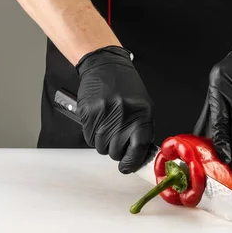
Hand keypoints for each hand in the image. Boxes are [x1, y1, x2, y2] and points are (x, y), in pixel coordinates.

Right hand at [76, 46, 153, 173]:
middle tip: (116, 139)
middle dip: (115, 151)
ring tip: (107, 126)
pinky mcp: (89, 113)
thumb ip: (141, 129)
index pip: (139, 147)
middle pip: (116, 151)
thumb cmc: (125, 86)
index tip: (127, 167)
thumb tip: (139, 154)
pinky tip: (98, 121)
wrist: (105, 65)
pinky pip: (89, 137)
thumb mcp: (143, 106)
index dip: (132, 162)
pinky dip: (92, 134)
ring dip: (103, 143)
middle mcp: (124, 114)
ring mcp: (105, 114)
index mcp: (142, 113)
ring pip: (101, 147)